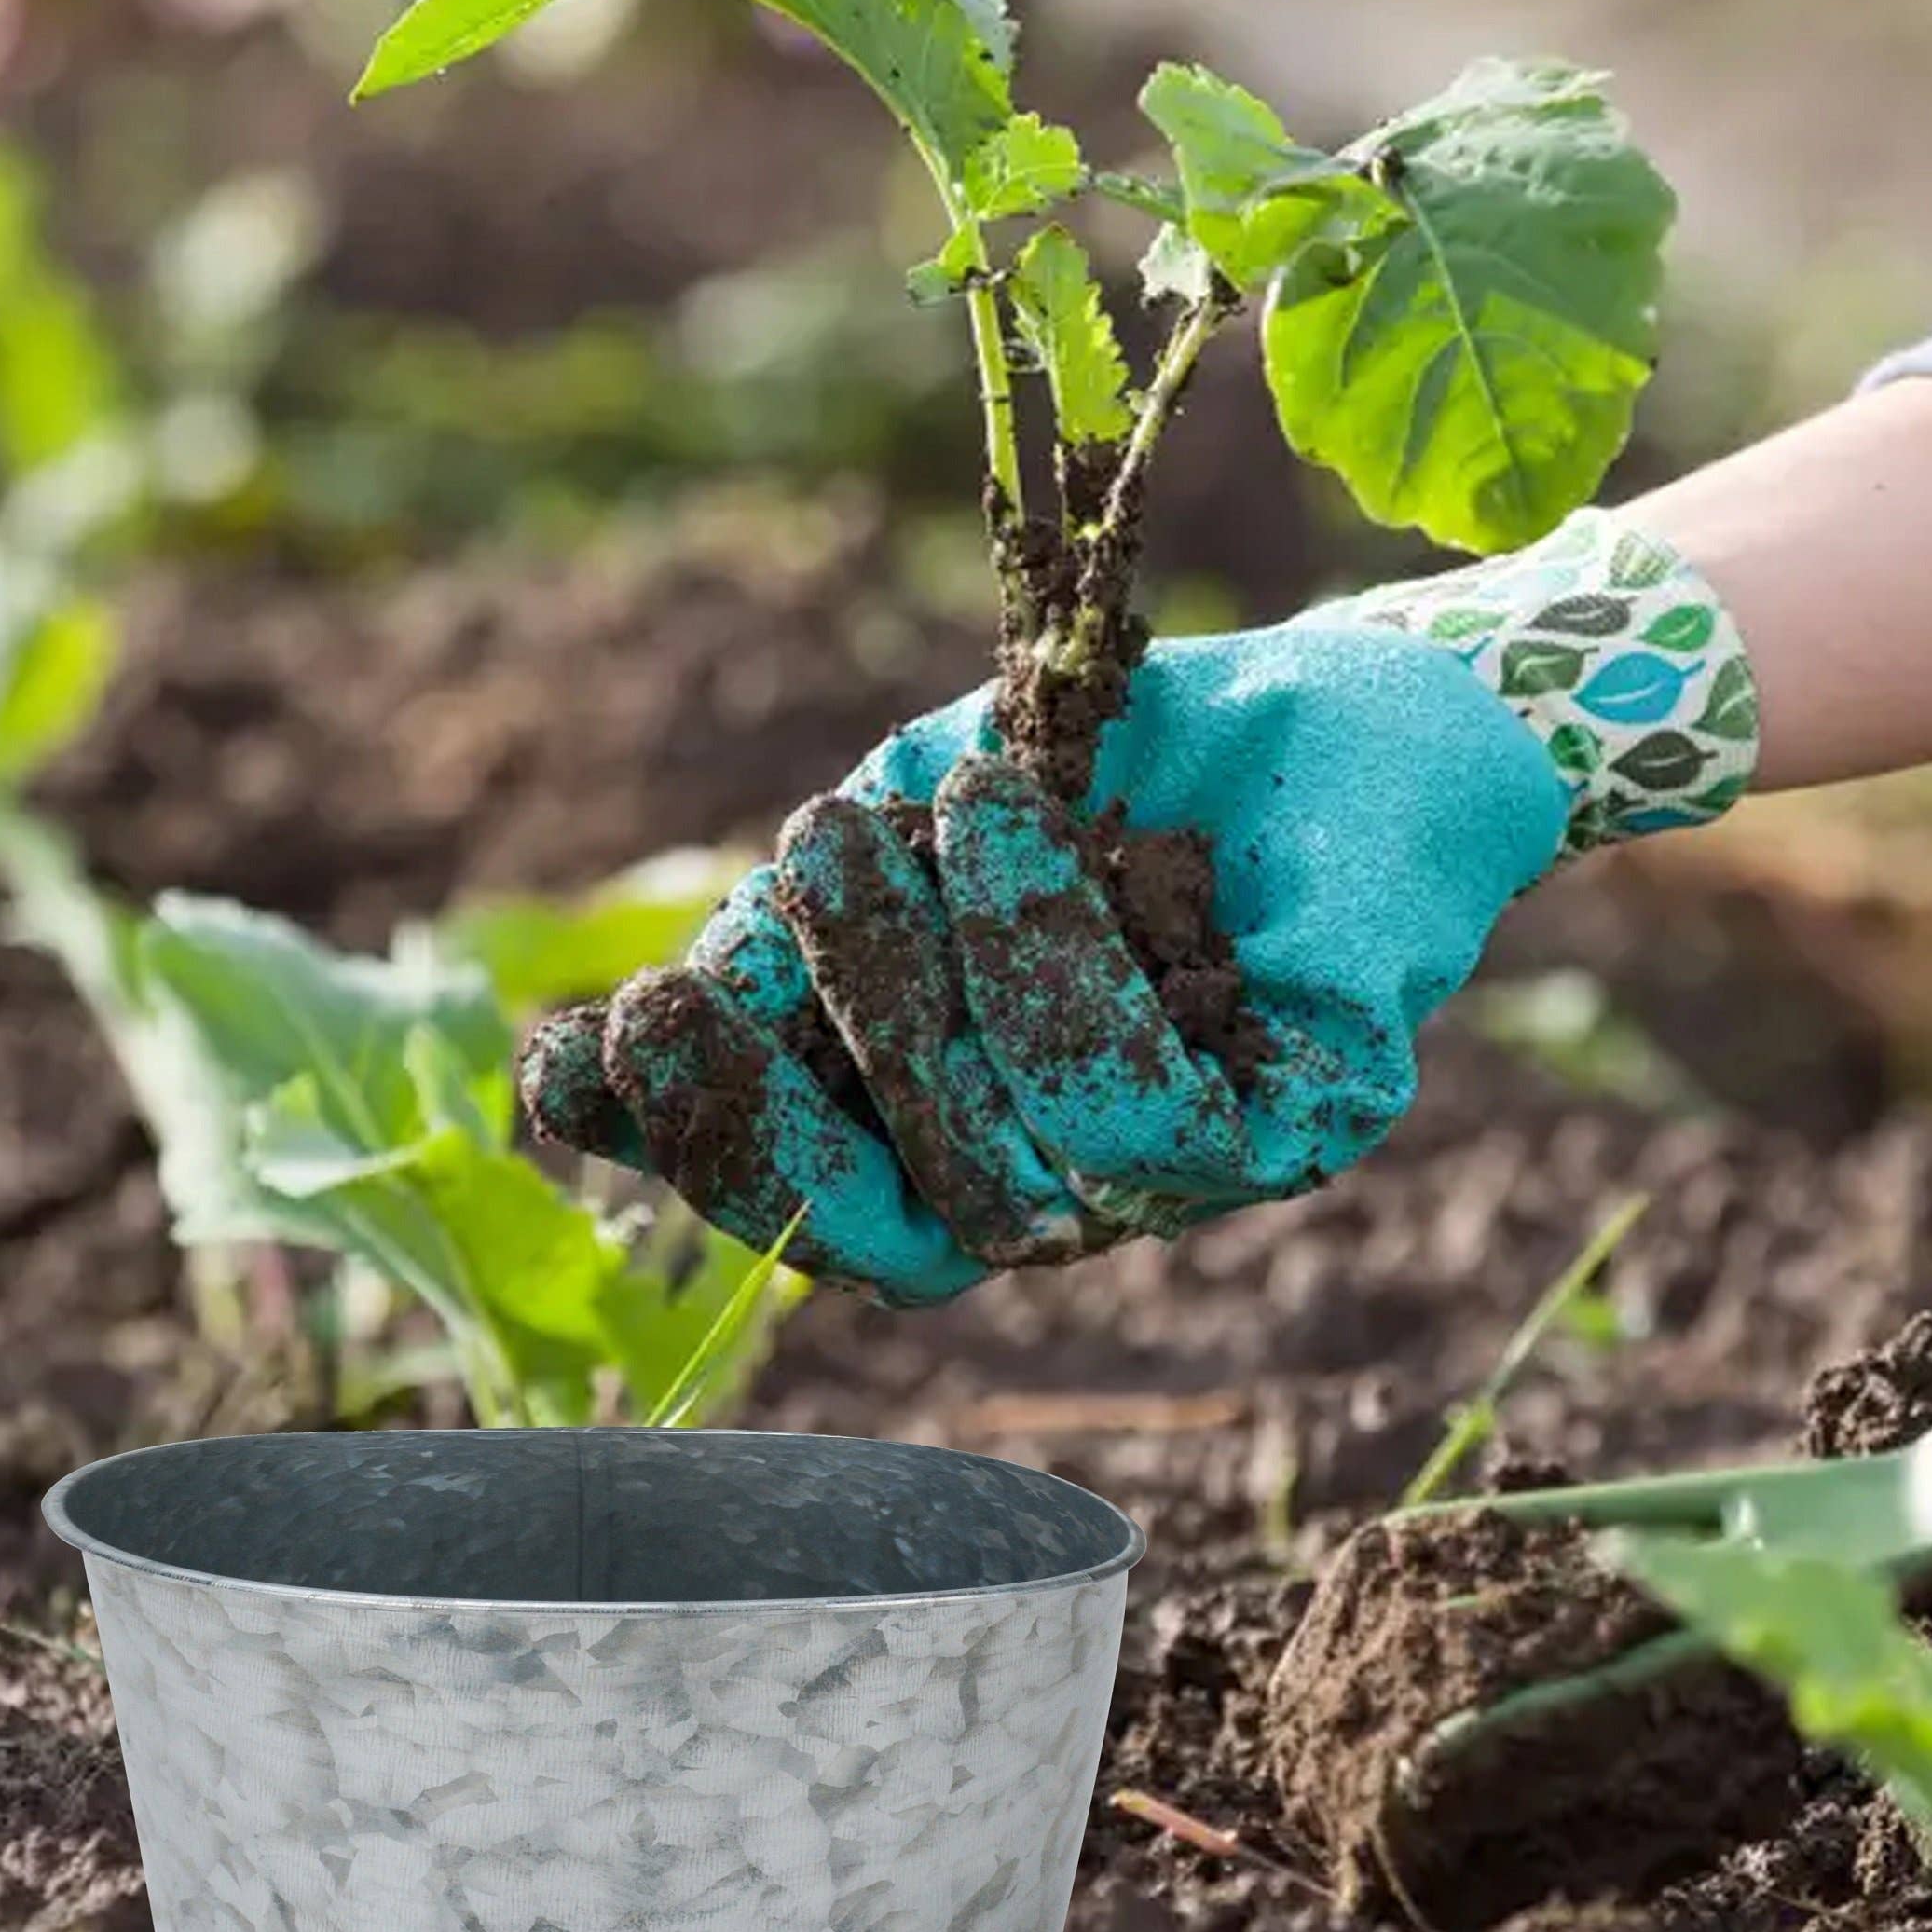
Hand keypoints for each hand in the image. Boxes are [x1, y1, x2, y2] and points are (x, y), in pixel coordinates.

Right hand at [524, 509, 1759, 1299]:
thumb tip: (587, 1073)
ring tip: (875, 818)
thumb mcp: (906, 844)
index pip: (812, 1209)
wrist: (1344, 696)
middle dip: (786, 1096)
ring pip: (1013, 1178)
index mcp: (958, 1144)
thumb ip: (780, 956)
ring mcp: (1186, 1185)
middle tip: (721, 936)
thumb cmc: (1108, 775)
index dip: (700, 1153)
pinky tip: (1007, 812)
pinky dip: (1050, 963)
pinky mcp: (1303, 1127)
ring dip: (919, 995)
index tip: (590, 1046)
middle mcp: (1063, 1195)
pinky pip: (1148, 1116)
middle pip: (896, 1236)